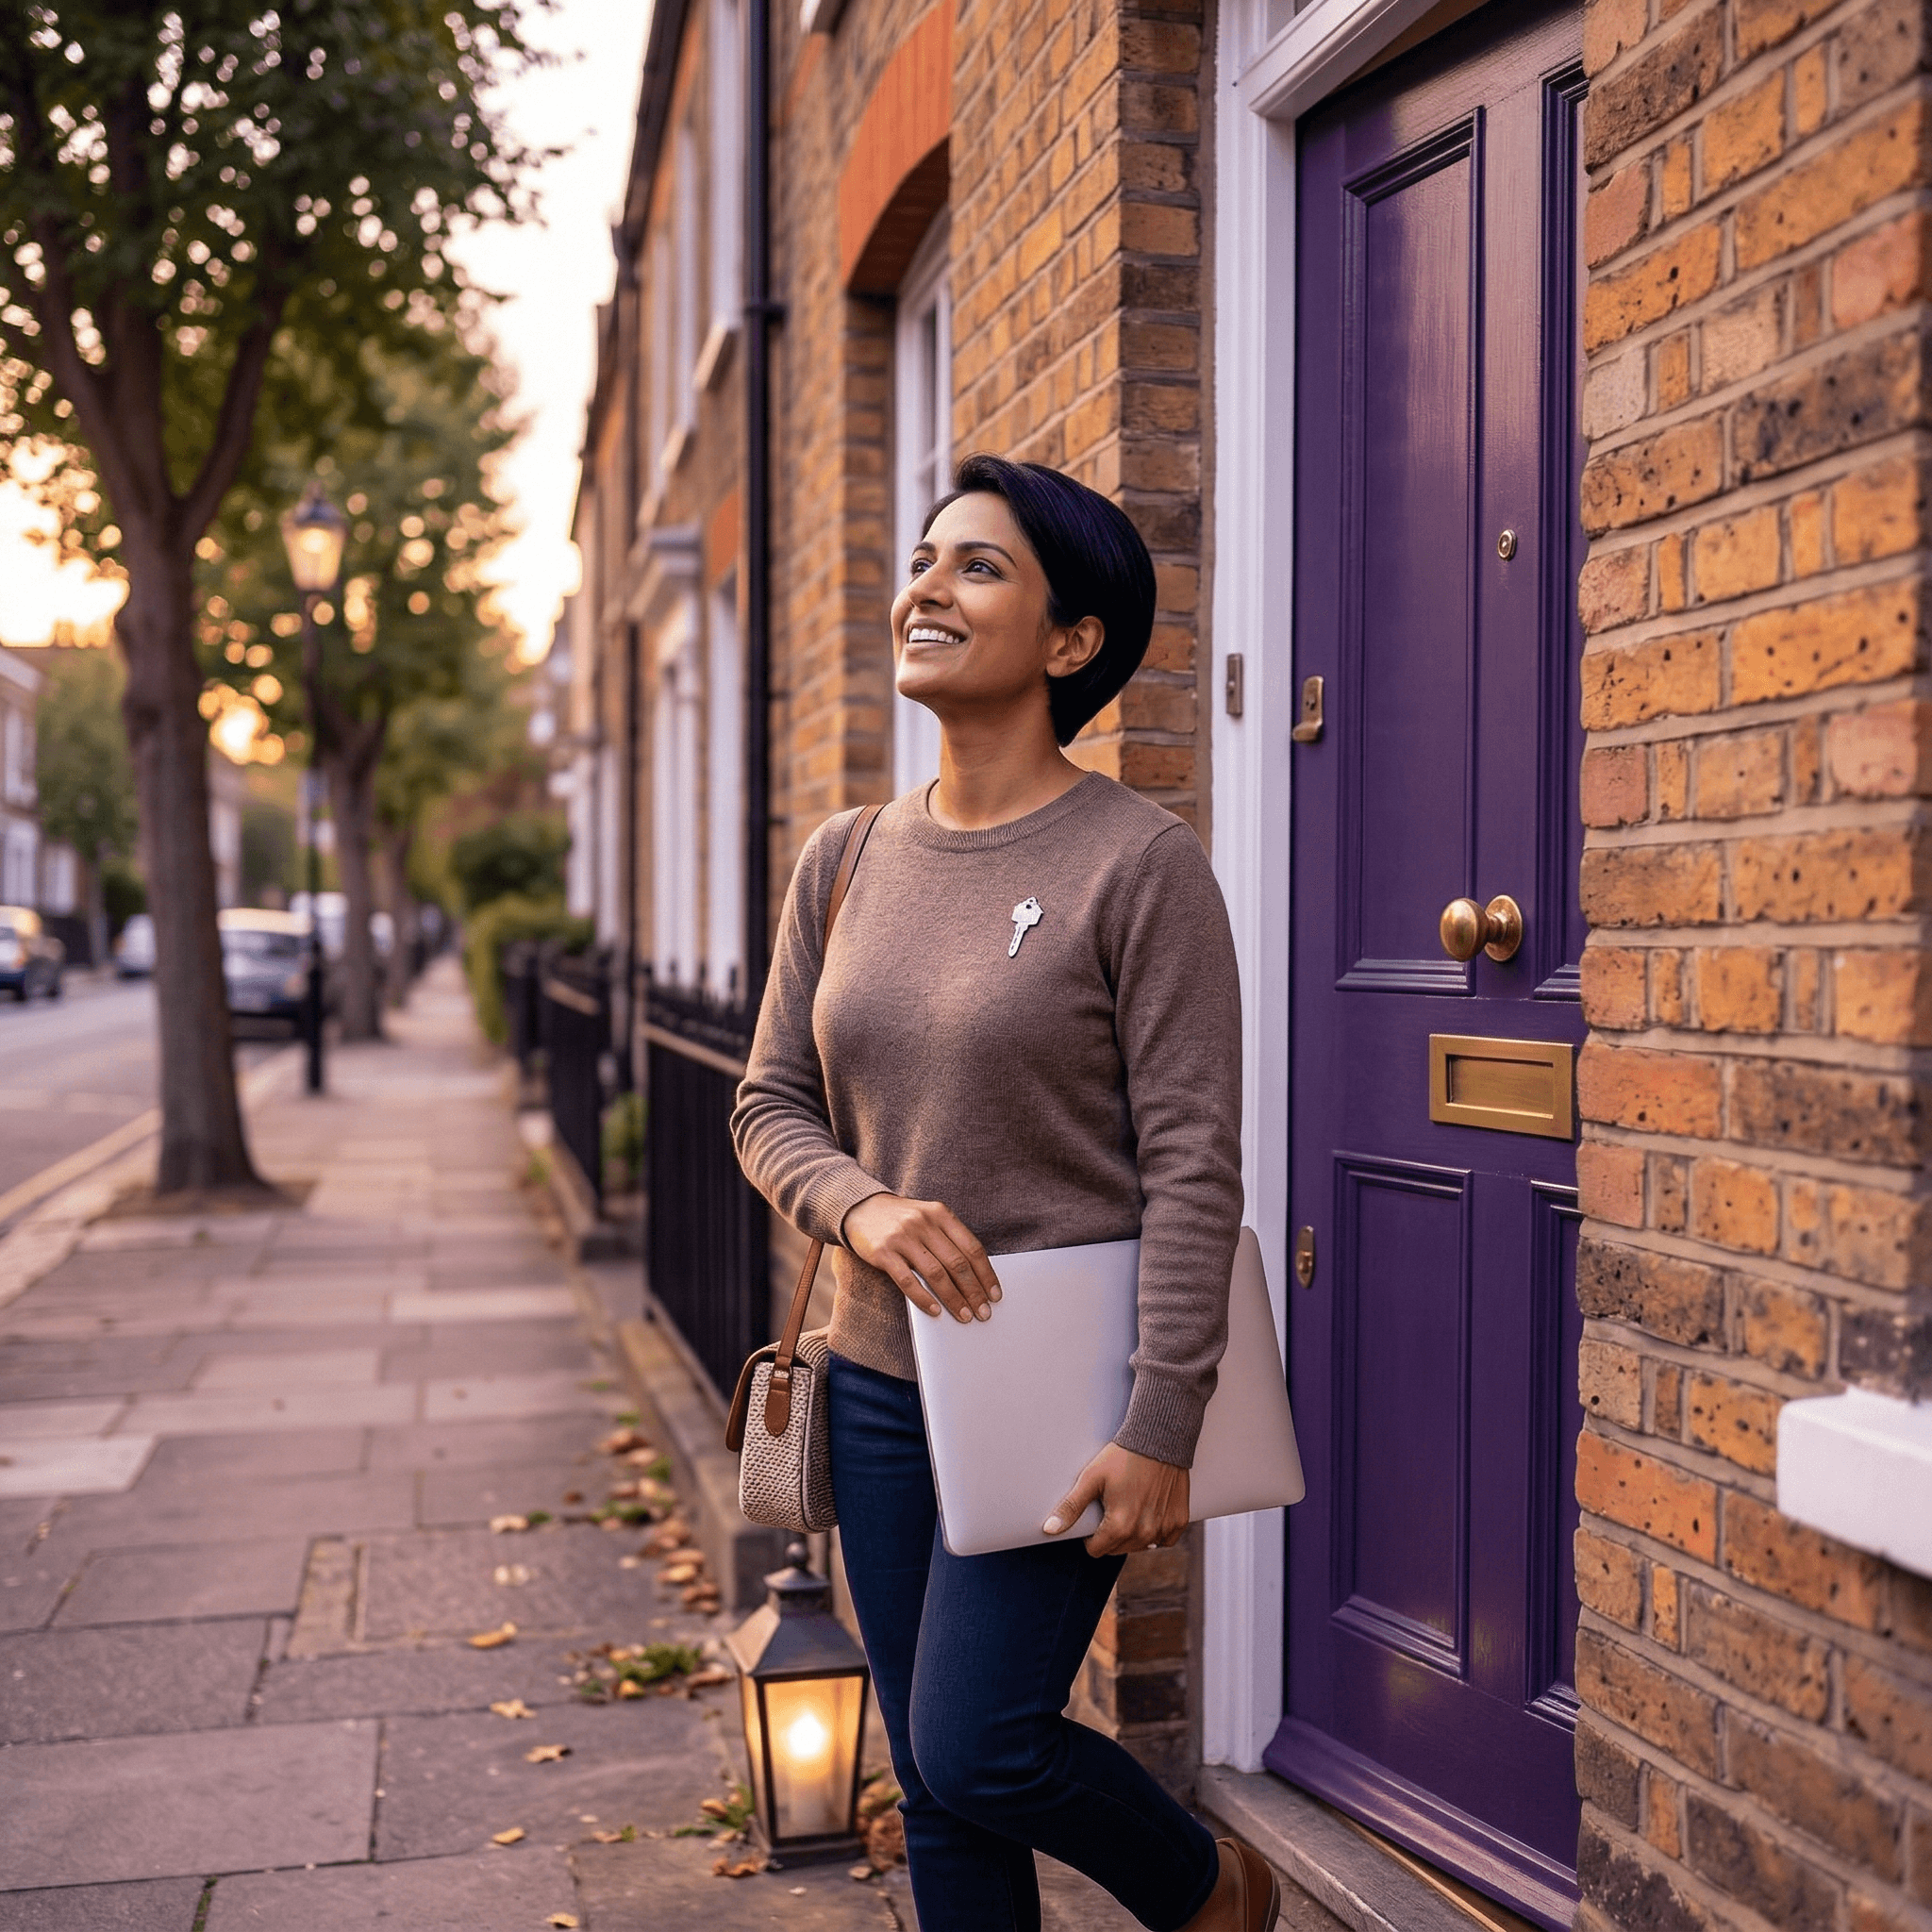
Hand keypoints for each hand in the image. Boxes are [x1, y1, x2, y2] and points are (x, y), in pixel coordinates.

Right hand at [842, 1193, 1001, 1324]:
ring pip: (936, 1274)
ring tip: (964, 1316)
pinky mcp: (883, 1252)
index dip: (986, 1274)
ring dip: (953, 1299)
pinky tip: (935, 1311)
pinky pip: (908, 1280)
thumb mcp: (928, 1219)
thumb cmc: (901, 1219)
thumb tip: (974, 1277)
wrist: (860, 1207)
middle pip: (957, 1263)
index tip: (995, 1295)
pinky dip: (924, 1298)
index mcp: (941, 1214)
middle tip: (983, 1312)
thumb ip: (948, 1240)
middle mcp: (924, 1223)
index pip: (972, 1248)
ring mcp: (903, 1237)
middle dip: (974, 1291)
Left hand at [1043, 1443, 1189, 1556]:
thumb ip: (1071, 1507)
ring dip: (1133, 1534)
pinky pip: (1164, 1540)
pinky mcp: (1179, 1521)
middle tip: (1112, 1506)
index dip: (1090, 1536)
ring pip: (1140, 1546)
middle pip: (1117, 1549)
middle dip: (1111, 1535)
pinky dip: (1156, 1531)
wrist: (1159, 1439)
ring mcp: (1164, 1529)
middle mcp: (1144, 1533)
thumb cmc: (1122, 1456)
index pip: (1096, 1550)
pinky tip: (1150, 1510)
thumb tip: (1049, 1530)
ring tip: (1130, 1505)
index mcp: (1120, 1526)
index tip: (1095, 1516)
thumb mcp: (1091, 1478)